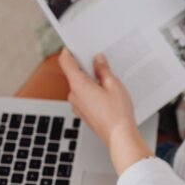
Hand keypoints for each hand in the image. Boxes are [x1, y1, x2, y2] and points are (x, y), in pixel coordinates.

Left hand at [57, 48, 151, 172]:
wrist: (119, 136)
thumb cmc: (117, 113)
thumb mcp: (113, 84)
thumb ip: (103, 70)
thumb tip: (97, 60)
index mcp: (78, 85)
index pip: (66, 63)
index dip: (68, 53)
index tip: (71, 48)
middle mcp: (74, 96)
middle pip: (74, 75)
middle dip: (86, 67)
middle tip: (100, 62)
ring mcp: (77, 106)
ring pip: (80, 86)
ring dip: (90, 80)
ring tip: (107, 80)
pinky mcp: (83, 113)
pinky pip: (84, 97)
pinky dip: (92, 91)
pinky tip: (106, 93)